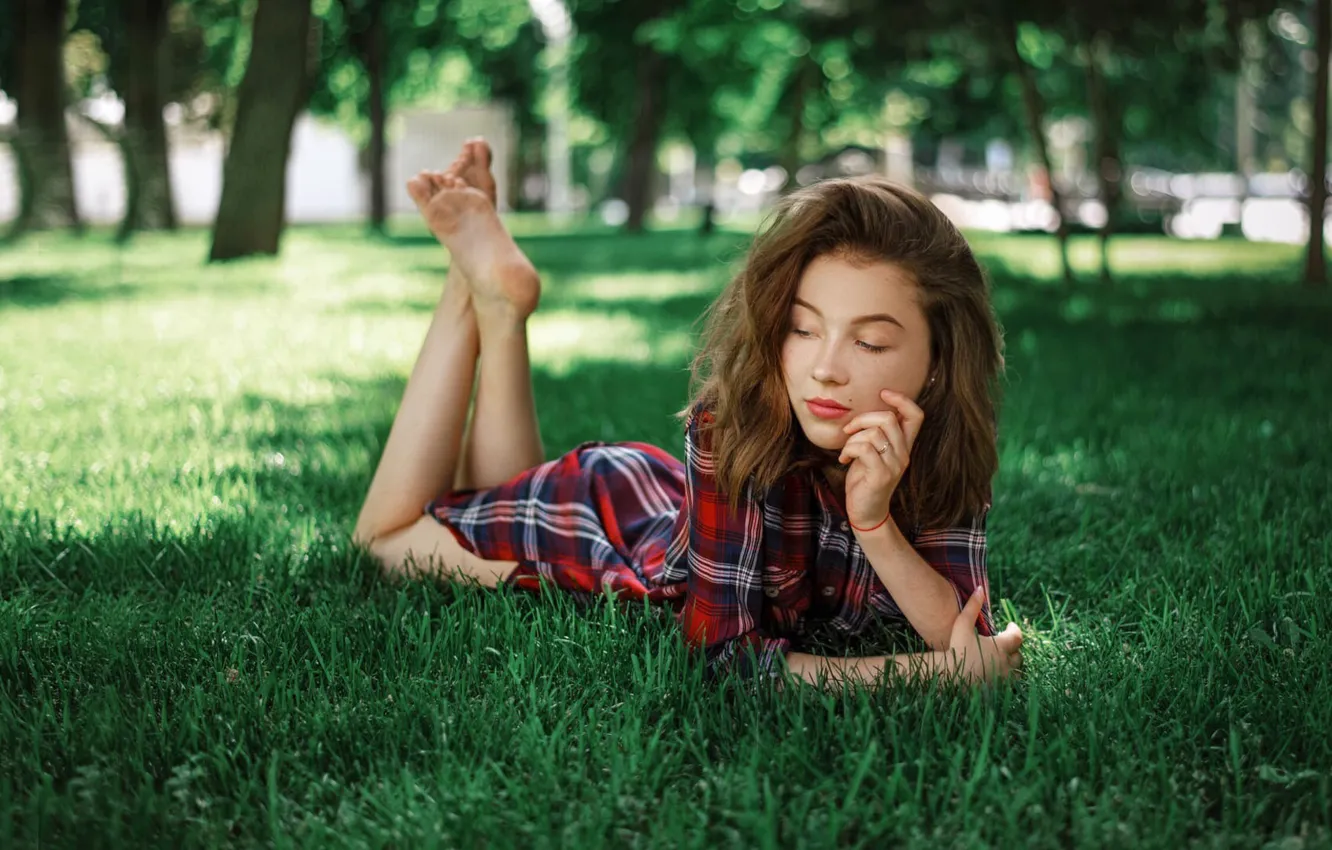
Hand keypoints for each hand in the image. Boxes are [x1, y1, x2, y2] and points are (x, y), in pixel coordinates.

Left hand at [837, 389, 923, 529]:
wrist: (866, 512)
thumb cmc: (865, 479)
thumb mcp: (873, 452)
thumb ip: (875, 434)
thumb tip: (865, 412)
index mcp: (904, 446)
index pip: (917, 416)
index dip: (902, 400)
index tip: (883, 393)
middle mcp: (903, 454)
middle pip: (889, 418)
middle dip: (863, 418)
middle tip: (849, 430)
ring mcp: (894, 465)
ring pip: (873, 433)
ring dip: (852, 438)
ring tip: (847, 450)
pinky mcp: (881, 476)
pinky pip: (864, 449)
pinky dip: (848, 450)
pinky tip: (844, 459)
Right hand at [939, 587, 1023, 684]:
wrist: (949, 675)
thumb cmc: (956, 647)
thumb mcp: (962, 624)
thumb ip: (972, 606)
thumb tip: (980, 588)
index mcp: (1002, 646)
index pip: (1018, 636)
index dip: (1015, 630)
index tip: (1009, 626)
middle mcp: (1006, 663)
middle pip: (1019, 655)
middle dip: (1014, 649)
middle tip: (1005, 644)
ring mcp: (1003, 678)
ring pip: (1017, 672)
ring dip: (1013, 665)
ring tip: (1003, 660)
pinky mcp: (997, 689)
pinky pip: (1008, 684)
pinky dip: (1006, 678)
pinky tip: (996, 673)